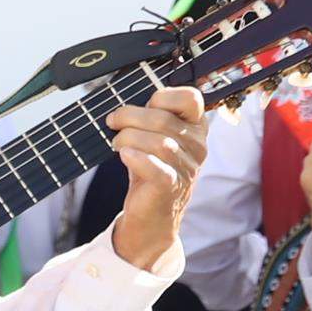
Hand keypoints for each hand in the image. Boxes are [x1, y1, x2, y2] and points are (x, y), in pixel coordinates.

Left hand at [100, 87, 209, 270]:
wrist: (151, 214)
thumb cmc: (150, 170)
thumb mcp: (154, 138)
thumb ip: (149, 118)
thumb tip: (123, 106)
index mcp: (196, 127)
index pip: (191, 98)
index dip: (162, 96)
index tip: (143, 106)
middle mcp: (198, 145)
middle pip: (164, 119)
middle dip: (130, 117)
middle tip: (113, 123)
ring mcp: (188, 167)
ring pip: (158, 142)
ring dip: (128, 138)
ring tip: (117, 144)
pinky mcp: (172, 186)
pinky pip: (155, 167)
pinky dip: (136, 158)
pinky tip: (124, 156)